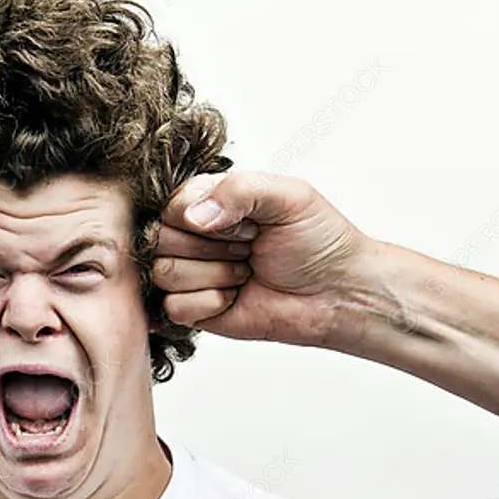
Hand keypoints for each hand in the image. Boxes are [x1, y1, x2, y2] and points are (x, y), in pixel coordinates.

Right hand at [154, 170, 370, 346]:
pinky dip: (210, 303)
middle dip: (212, 247)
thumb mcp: (288, 196)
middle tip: (249, 248)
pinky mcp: (195, 309)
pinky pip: (174, 306)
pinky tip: (236, 297)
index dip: (204, 216)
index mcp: (210, 201)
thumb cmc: (318, 241)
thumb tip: (192, 216)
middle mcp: (194, 236)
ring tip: (245, 271)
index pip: (172, 205)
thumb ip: (240, 188)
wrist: (338, 292)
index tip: (247, 223)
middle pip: (161, 239)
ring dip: (215, 275)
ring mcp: (192, 273)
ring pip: (165, 273)